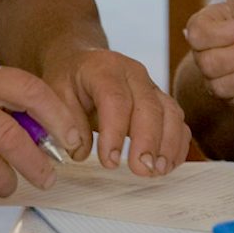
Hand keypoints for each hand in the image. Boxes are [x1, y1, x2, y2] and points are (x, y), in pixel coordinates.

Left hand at [50, 49, 190, 176]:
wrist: (82, 61)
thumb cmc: (69, 79)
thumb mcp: (56, 93)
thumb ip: (66, 121)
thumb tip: (81, 151)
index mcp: (105, 68)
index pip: (115, 99)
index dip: (115, 132)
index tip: (110, 161)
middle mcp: (134, 73)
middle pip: (149, 106)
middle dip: (148, 142)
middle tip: (141, 170)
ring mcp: (151, 86)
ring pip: (170, 112)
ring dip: (167, 145)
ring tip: (157, 171)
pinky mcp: (161, 101)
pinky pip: (177, 121)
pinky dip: (176, 144)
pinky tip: (167, 165)